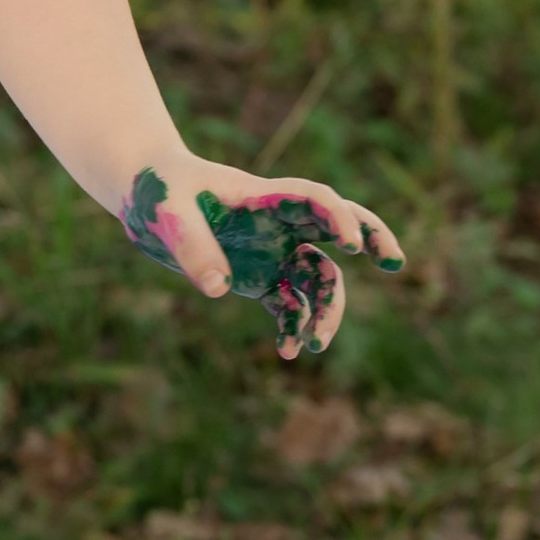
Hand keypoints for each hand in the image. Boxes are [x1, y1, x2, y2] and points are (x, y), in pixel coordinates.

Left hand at [119, 156, 403, 359]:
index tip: (354, 244)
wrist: (144, 196)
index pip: (314, 200)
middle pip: (338, 229)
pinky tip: (288, 351)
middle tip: (396, 262)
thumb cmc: (158, 188)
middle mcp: (278, 224)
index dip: (339, 217)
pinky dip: (294, 327)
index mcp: (262, 196)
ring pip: (320, 278)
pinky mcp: (260, 279)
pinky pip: (291, 305)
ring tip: (314, 343)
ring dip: (326, 309)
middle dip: (372, 240)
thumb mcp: (167, 211)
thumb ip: (193, 245)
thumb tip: (221, 290)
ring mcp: (273, 252)